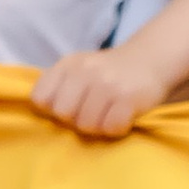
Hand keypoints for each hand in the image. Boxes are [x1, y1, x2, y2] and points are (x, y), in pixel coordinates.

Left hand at [29, 43, 167, 137]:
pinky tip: (121, 117)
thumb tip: (39, 115)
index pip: (40, 98)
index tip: (67, 107)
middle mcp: (86, 71)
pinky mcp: (129, 98)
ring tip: (107, 115)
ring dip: (97, 127)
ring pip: (87, 125)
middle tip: (90, 113)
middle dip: (75, 120)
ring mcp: (108, 83)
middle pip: (63, 114)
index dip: (51, 110)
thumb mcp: (78, 69)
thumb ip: (57, 87)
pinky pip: (111, 128)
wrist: (149, 60)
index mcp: (67, 64)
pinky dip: (116, 129)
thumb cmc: (107, 73)